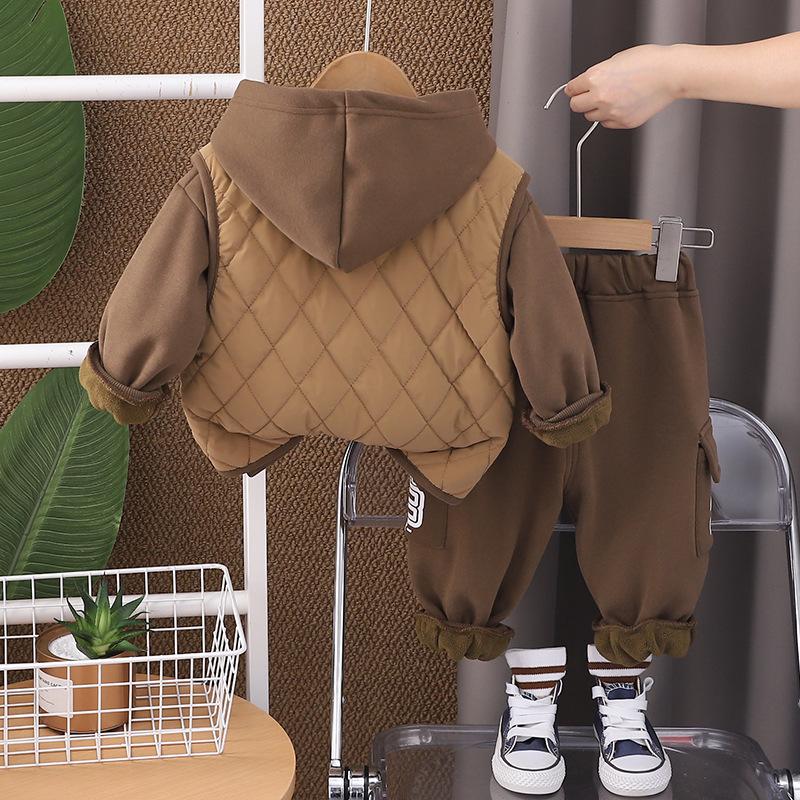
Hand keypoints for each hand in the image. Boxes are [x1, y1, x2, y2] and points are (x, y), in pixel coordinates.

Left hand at [565, 44, 681, 128]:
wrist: (670, 73)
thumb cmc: (649, 62)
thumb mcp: (616, 60)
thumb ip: (598, 74)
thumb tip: (587, 84)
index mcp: (595, 78)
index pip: (571, 90)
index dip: (574, 89)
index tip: (575, 90)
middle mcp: (600, 97)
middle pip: (576, 106)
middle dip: (581, 100)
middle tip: (589, 96)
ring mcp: (611, 112)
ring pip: (590, 117)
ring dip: (596, 109)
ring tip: (610, 98)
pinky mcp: (623, 122)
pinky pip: (606, 123)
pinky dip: (610, 117)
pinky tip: (621, 105)